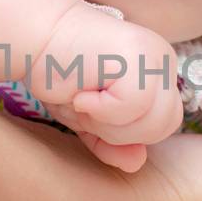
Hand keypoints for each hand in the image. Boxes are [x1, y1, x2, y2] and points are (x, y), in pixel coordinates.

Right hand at [26, 0, 183, 172]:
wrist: (36, 37)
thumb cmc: (60, 73)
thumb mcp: (90, 119)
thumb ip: (113, 143)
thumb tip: (136, 163)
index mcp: (159, 72)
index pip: (164, 123)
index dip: (127, 130)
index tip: (95, 108)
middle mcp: (163, 60)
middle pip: (165, 125)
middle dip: (121, 130)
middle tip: (88, 106)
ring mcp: (154, 56)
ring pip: (152, 121)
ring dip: (109, 122)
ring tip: (85, 98)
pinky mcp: (139, 57)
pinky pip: (134, 107)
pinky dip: (102, 109)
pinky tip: (81, 90)